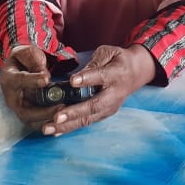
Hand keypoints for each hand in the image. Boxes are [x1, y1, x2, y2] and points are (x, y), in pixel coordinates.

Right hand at [0, 45, 59, 129]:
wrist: (21, 65)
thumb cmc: (25, 58)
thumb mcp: (27, 52)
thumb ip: (34, 61)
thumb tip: (44, 75)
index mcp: (9, 79)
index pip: (19, 81)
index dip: (32, 81)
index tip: (46, 79)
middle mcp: (12, 98)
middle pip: (24, 112)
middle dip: (44, 112)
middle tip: (61, 106)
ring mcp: (20, 108)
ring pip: (32, 122)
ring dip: (48, 120)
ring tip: (65, 114)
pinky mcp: (29, 113)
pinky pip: (39, 123)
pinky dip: (50, 123)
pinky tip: (64, 120)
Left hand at [41, 44, 155, 136]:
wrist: (136, 73)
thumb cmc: (118, 60)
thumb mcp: (108, 53)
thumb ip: (94, 62)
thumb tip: (78, 76)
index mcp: (116, 74)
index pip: (101, 77)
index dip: (87, 79)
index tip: (72, 81)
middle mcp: (114, 94)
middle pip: (94, 105)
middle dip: (74, 112)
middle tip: (56, 117)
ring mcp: (110, 107)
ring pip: (88, 118)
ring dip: (67, 125)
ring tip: (48, 128)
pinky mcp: (104, 114)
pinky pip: (87, 122)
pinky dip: (70, 128)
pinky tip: (55, 132)